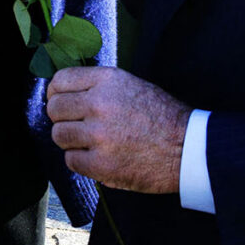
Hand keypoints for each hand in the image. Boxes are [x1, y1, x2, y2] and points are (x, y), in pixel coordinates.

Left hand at [46, 67, 188, 193]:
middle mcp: (99, 104)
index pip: (60, 81)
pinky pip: (71, 160)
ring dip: (70, 140)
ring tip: (90, 142)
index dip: (55, 92)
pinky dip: (81, 161)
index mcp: (108, 81)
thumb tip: (64, 92)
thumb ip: (98, 86)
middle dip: (62, 118)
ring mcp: (98, 135)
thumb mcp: (133, 85)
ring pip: (59, 135)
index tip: (58, 100)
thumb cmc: (163, 117)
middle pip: (54, 109)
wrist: (189, 148)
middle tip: (76, 124)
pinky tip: (98, 157)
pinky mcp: (100, 164)